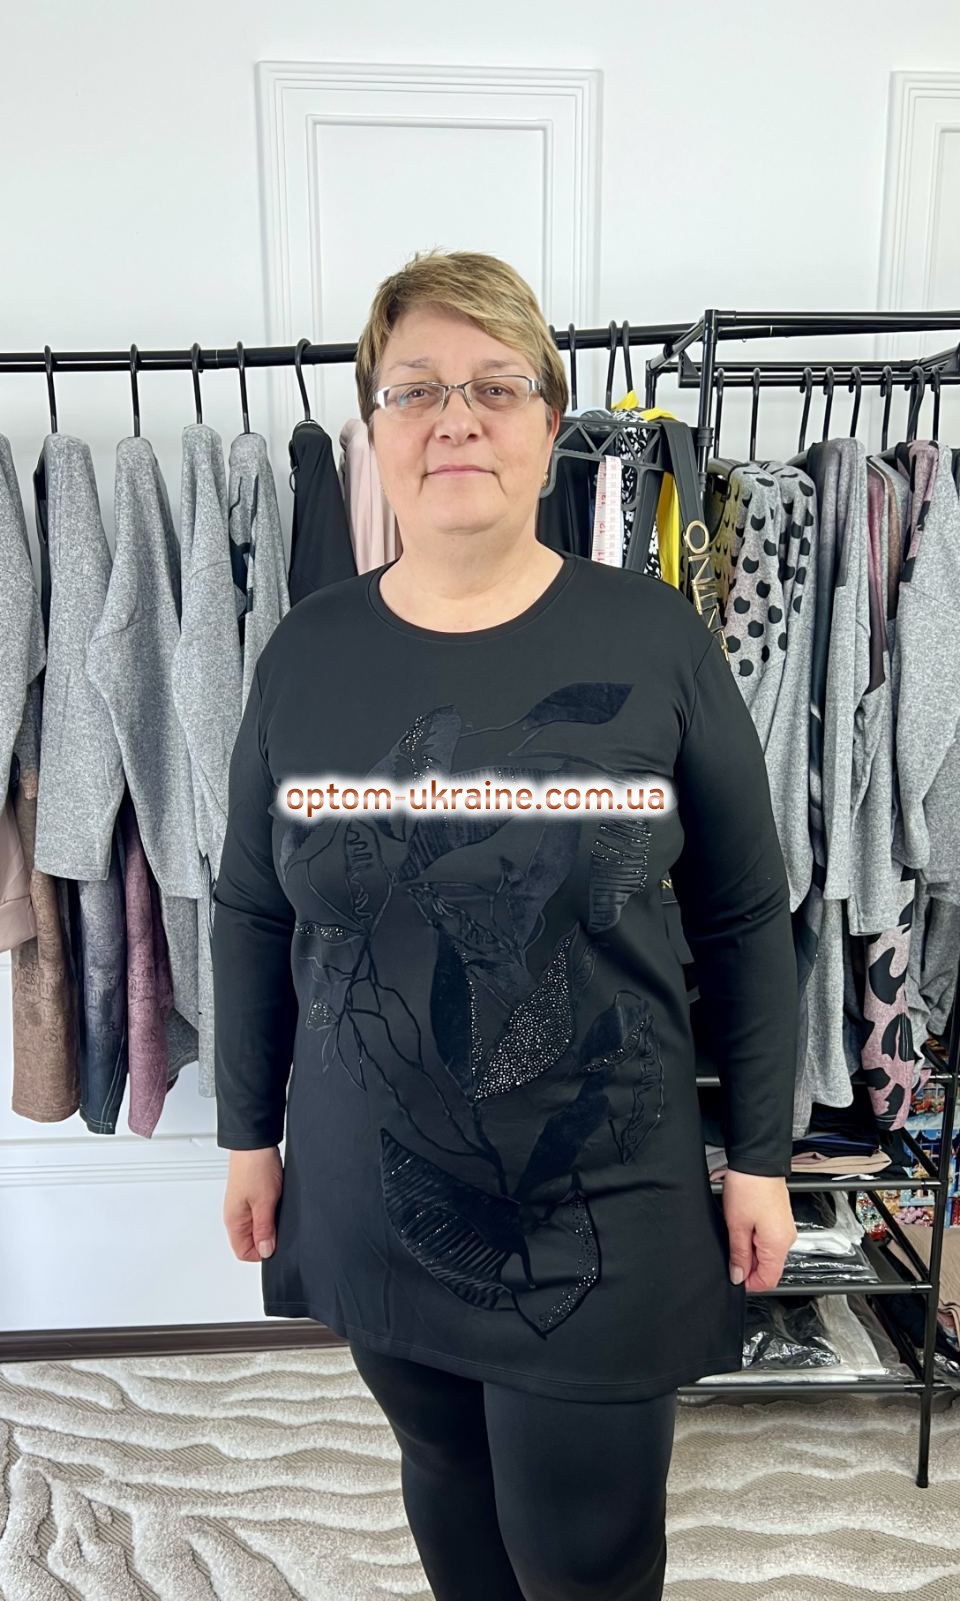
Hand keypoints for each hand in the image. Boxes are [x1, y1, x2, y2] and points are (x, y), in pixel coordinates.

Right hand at [223, 1147, 283, 1261]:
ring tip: (278, 1209)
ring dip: (270, 1224)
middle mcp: (236, 1216)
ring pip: (257, 1227)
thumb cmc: (255, 1167)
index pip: (244, 1252)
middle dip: (267, 1238)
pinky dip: (270, 1212)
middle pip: (250, 1241)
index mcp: (234, 1221)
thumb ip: (264, 1229)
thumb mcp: (264, 1202)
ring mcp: (243, 1205)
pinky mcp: (251, 1195)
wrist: (255, 1142)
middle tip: (279, 1224)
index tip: (276, 1242)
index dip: (262, 1252)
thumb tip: (265, 1252)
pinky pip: (261, 1213)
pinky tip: (277, 1202)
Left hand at [722, 1170, 797, 1291]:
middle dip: (748, 1267)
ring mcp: (785, 1229)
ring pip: (767, 1255)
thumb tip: (738, 1276)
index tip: (734, 1277)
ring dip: (750, 1253)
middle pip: (769, 1268)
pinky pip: (768, 1241)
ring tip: (735, 1236)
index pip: (769, 1280)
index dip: (749, 1283)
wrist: (758, 1162)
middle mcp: (786, 1239)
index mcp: (778, 1244)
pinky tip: (742, 1229)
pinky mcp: (780, 1221)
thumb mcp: (737, 1226)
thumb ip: (738, 1255)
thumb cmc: (748, 1188)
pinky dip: (755, 1241)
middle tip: (730, 1253)